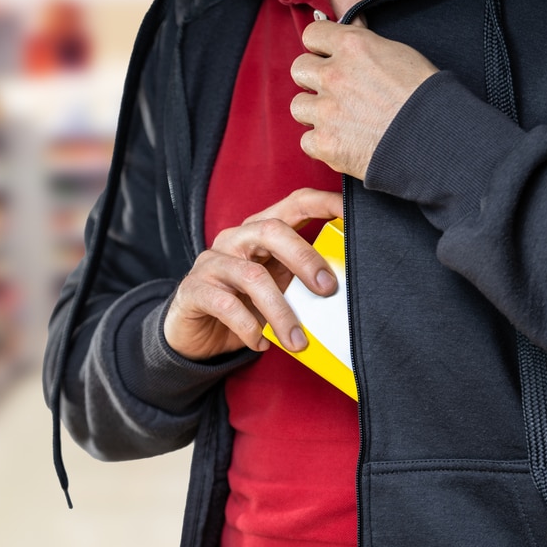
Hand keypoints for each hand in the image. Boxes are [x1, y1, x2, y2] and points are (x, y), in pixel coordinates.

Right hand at [164, 188, 343, 361]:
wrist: (196, 335)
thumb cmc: (243, 307)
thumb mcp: (278, 289)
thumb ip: (302, 281)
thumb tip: (342, 288)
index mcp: (260, 232)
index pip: (294, 204)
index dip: (323, 203)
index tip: (352, 214)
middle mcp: (234, 240)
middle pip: (271, 230)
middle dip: (304, 258)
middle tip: (328, 290)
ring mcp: (211, 263)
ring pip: (252, 276)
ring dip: (281, 312)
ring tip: (297, 340)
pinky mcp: (194, 290)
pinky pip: (226, 305)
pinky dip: (249, 327)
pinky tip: (261, 343)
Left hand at [291, 19, 437, 178]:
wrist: (432, 136)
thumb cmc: (423, 94)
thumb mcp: (397, 53)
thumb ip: (365, 44)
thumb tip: (350, 31)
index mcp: (353, 46)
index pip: (312, 35)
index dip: (319, 47)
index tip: (326, 57)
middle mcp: (334, 75)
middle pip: (299, 69)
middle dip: (312, 79)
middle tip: (332, 91)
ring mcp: (326, 110)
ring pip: (298, 106)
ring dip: (314, 112)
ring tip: (337, 118)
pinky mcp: (325, 142)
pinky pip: (307, 140)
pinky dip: (322, 143)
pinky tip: (342, 141)